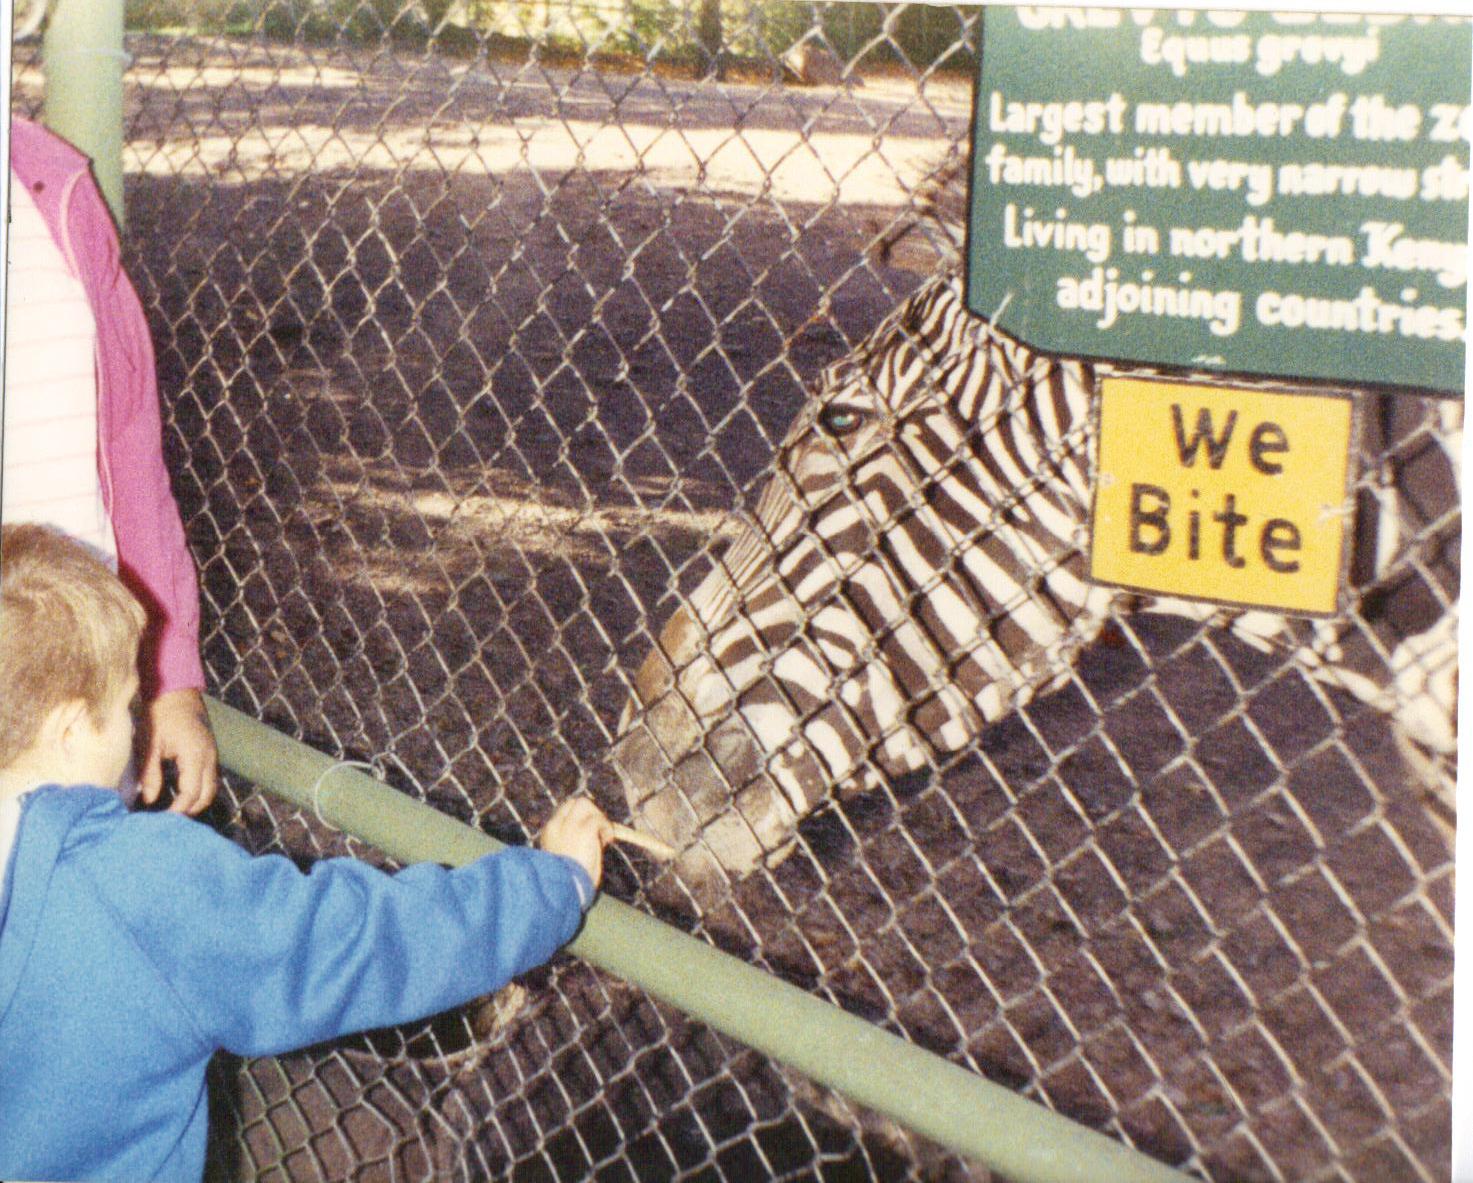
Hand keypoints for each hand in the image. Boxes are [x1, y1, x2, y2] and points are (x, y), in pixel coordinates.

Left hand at [138, 688, 218, 814]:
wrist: (176, 692)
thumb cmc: (160, 715)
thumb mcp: (149, 744)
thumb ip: (150, 774)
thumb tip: (149, 800)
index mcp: (195, 755)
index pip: (191, 793)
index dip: (178, 810)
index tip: (161, 820)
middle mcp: (209, 757)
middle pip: (207, 795)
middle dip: (190, 810)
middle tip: (168, 820)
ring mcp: (213, 754)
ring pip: (211, 788)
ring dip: (196, 801)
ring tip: (174, 810)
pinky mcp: (210, 752)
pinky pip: (210, 778)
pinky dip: (198, 790)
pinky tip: (181, 794)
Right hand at [538, 798, 612, 890]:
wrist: (563, 890)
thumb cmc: (566, 880)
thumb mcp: (563, 856)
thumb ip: (572, 840)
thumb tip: (592, 833)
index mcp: (549, 832)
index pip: (565, 811)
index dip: (580, 817)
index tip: (590, 831)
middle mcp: (556, 825)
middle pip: (574, 802)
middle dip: (590, 812)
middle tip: (599, 831)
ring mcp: (569, 826)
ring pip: (584, 803)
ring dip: (597, 816)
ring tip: (602, 835)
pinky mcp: (583, 830)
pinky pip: (597, 819)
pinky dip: (606, 827)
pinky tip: (607, 841)